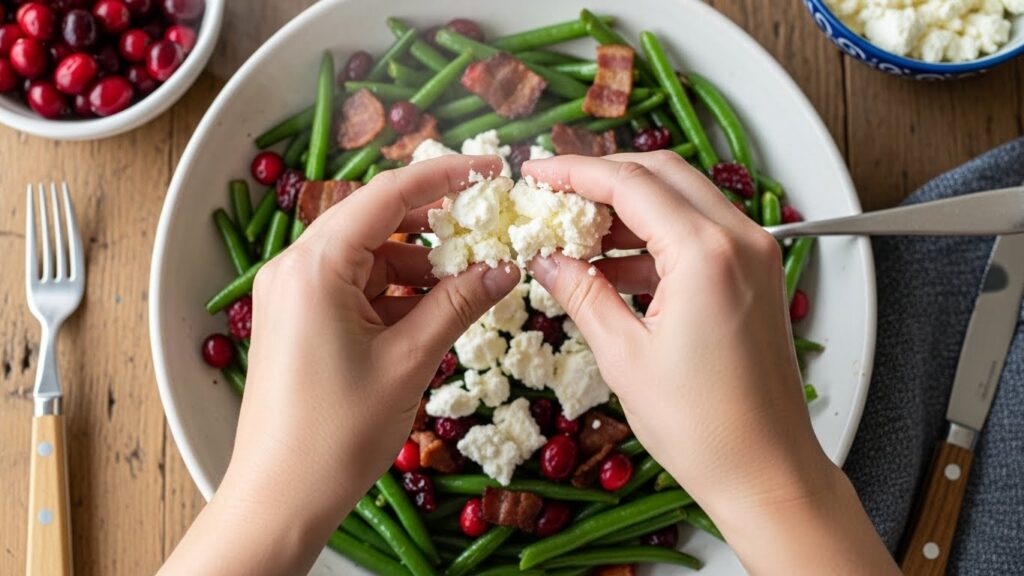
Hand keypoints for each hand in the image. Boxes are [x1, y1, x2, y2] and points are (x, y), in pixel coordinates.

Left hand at [160, 155, 520, 575]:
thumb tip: (504, 268)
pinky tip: (430, 314)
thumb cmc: (339, 434)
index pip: (387, 195)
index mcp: (316, 266)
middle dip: (434, 226)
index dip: (445, 176)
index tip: (492, 170)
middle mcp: (295, 267)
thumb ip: (458, 305)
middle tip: (487, 232)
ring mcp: (291, 293)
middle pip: (375, 220)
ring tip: (465, 287)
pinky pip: (353, 286)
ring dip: (417, 266)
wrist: (280, 498)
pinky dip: (393, 293)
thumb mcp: (409, 362)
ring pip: (367, 256)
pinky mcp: (297, 318)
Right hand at [522, 151, 897, 574]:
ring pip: (682, 199)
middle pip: (661, 175)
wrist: (767, 471)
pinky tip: (614, 266)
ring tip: (577, 233)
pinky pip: (700, 234)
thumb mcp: (624, 356)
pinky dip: (656, 239)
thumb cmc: (702, 427)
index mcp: (706, 253)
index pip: (630, 182)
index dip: (574, 171)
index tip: (535, 171)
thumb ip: (582, 293)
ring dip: (629, 208)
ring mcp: (754, 256)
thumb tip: (546, 260)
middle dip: (602, 177)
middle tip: (554, 192)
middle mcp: (739, 240)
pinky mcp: (756, 277)